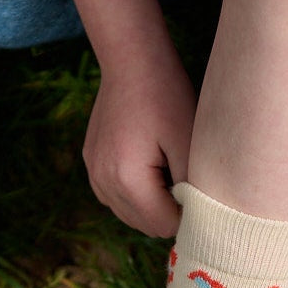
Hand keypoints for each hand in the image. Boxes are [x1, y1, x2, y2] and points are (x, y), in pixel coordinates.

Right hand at [82, 41, 195, 236]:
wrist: (131, 61)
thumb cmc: (167, 97)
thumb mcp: (189, 144)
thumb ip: (191, 190)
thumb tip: (193, 222)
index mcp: (128, 180)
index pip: (165, 226)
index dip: (187, 213)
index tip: (197, 185)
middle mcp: (104, 182)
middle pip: (146, 225)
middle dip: (168, 210)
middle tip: (183, 172)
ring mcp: (93, 174)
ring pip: (130, 215)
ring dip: (151, 203)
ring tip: (165, 166)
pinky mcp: (90, 164)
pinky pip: (115, 197)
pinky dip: (134, 192)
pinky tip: (148, 164)